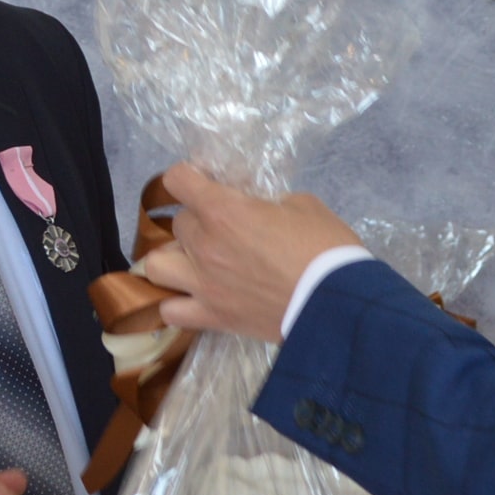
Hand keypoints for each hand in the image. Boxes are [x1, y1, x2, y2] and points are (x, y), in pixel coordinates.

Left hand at [133, 165, 362, 342]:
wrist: (338, 303)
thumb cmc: (326, 246)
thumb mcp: (301, 204)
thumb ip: (266, 202)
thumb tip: (254, 208)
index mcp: (222, 210)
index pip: (177, 180)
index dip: (187, 177)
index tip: (201, 183)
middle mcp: (203, 245)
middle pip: (177, 224)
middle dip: (197, 222)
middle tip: (222, 230)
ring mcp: (203, 284)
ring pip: (156, 266)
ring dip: (173, 260)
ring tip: (193, 263)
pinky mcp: (212, 317)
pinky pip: (170, 311)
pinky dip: (175, 303)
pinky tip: (192, 298)